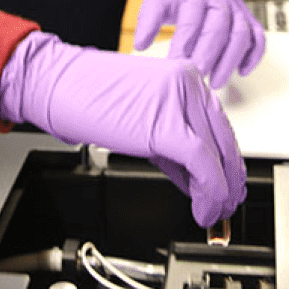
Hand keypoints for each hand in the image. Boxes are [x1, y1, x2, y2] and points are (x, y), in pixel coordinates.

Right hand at [0, 31, 245, 226]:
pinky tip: (203, 209)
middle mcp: (189, 83)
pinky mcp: (166, 126)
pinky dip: (208, 192)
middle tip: (226, 204)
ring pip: (217, 155)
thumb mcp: (144, 115)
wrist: (59, 83)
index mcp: (186, 76)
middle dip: (229, 180)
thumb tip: (196, 177)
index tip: (227, 184)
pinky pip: (202, 164)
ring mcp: (179, 101)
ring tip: (213, 212)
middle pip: (224, 141)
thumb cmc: (90, 95)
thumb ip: (173, 144)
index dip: (227, 162)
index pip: (219, 125)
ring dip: (220, 192)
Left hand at [134, 0, 265, 88]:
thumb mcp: (158, 1)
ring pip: (241, 34)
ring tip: (215, 82)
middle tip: (197, 75)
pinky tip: (242, 71)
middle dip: (209, 54)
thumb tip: (141, 44)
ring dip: (230, 60)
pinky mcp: (250, 20)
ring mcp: (238, 8)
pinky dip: (253, 56)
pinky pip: (258, 38)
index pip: (192, 18)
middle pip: (220, 26)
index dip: (184, 42)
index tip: (175, 63)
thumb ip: (148, 21)